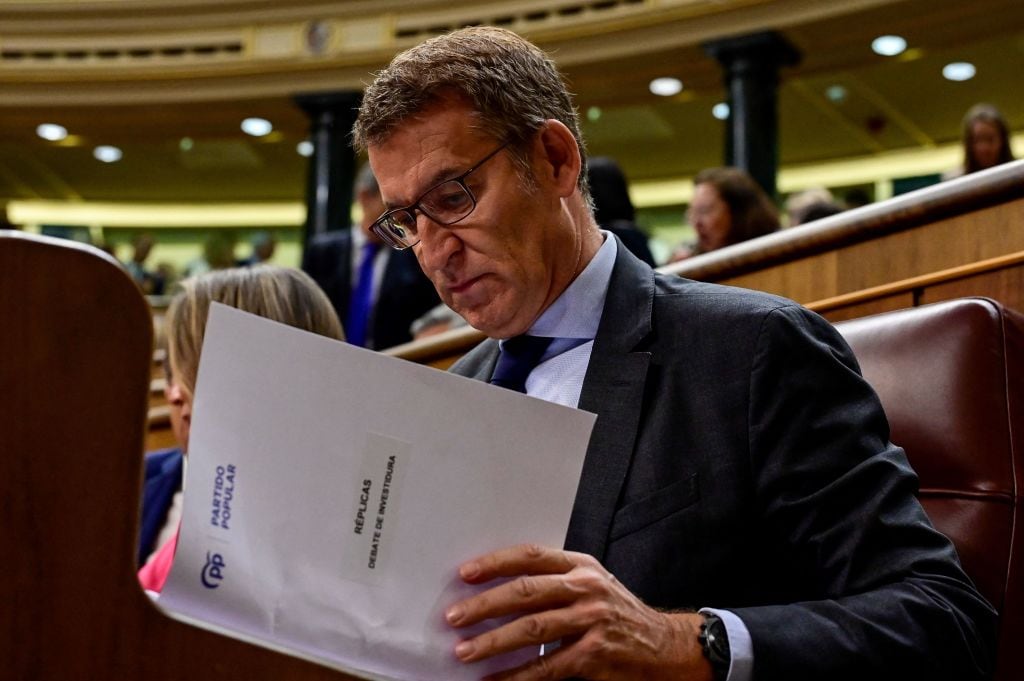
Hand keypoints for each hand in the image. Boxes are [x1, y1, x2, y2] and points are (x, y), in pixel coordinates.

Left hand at [445, 543, 712, 680]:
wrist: (664, 645)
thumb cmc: (617, 612)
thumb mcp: (591, 583)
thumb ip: (553, 580)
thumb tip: (499, 588)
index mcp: (581, 566)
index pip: (530, 556)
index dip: (495, 564)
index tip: (465, 574)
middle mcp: (586, 588)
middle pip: (525, 591)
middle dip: (484, 605)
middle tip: (454, 617)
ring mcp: (591, 621)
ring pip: (532, 628)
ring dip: (493, 642)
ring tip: (465, 651)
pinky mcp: (594, 655)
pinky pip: (547, 666)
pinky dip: (517, 675)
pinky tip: (495, 680)